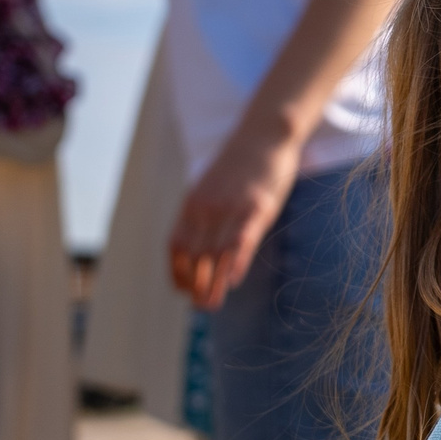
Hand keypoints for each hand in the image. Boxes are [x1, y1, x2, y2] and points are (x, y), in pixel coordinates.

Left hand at [168, 123, 303, 307]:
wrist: (264, 132)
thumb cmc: (242, 161)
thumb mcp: (213, 185)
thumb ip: (205, 211)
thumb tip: (202, 238)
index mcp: (192, 202)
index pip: (176, 244)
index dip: (177, 271)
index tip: (182, 291)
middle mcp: (205, 206)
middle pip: (194, 255)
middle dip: (194, 284)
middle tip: (200, 307)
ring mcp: (230, 207)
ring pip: (215, 254)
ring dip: (212, 283)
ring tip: (213, 305)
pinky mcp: (256, 206)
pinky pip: (240, 240)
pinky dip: (235, 263)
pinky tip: (233, 281)